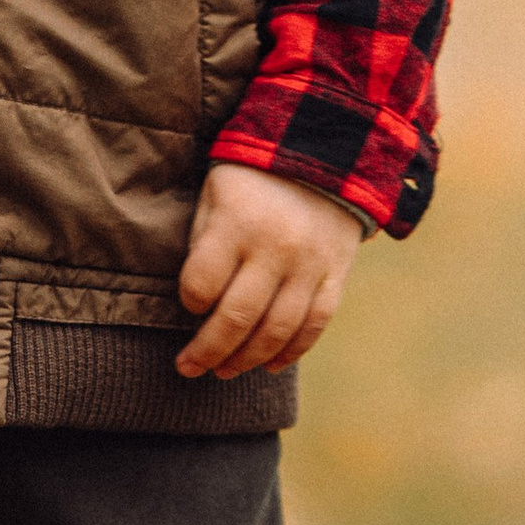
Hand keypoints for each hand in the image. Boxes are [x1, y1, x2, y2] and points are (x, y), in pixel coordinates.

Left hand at [176, 163, 365, 377]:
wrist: (325, 153)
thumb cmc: (253, 179)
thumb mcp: (216, 193)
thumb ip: (203, 242)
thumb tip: (196, 300)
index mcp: (238, 223)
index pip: (202, 283)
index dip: (189, 301)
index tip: (188, 304)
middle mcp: (276, 248)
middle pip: (237, 317)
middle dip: (208, 350)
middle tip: (189, 368)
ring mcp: (310, 266)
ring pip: (276, 331)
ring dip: (246, 359)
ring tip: (223, 371)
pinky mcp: (336, 277)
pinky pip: (314, 326)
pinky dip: (291, 352)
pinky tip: (268, 366)